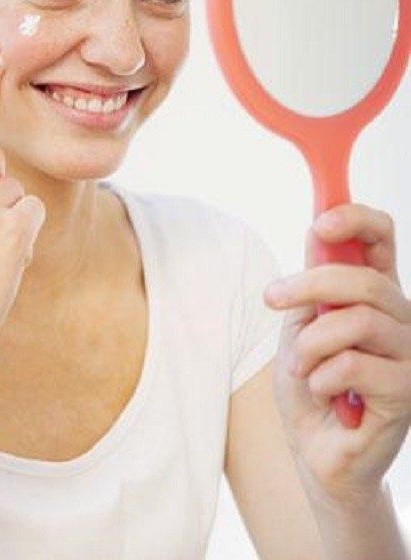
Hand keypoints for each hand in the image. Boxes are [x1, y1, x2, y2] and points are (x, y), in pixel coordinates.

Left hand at [263, 204, 410, 508]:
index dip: (357, 220)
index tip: (320, 222)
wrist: (314, 450)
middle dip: (309, 285)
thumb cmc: (310, 385)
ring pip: (358, 320)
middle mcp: (401, 318)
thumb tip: (317, 230)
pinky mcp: (406, 392)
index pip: (383, 239)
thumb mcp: (301, 325)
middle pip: (365, 279)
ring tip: (301, 366)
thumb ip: (313, 285)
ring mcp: (409, 355)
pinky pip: (354, 364)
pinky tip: (323, 392)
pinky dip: (321, 377)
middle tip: (273, 298)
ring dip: (311, 343)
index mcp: (375, 294)